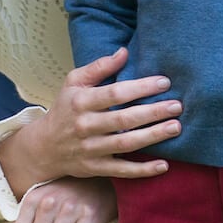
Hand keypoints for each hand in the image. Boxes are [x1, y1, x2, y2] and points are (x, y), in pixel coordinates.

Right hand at [0, 48, 181, 191]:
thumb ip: (99, 67)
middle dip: (153, 112)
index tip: (164, 82)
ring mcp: (90, 149)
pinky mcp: (95, 168)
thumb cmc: (65, 108)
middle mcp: (85, 125)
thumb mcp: (73, 82)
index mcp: (81, 101)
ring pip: (126, 144)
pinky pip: (122, 170)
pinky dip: (143, 170)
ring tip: (175, 127)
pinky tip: (164, 165)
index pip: (114, 93)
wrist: (45, 146)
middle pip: (124, 119)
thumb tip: (124, 52)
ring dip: (153, 136)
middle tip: (177, 106)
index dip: (140, 87)